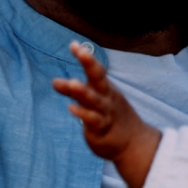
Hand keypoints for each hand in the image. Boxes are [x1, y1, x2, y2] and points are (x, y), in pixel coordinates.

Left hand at [51, 42, 160, 187]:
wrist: (133, 143)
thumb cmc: (109, 116)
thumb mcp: (91, 101)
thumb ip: (72, 92)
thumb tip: (54, 82)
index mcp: (104, 88)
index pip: (95, 70)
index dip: (86, 58)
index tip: (73, 45)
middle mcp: (106, 97)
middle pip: (99, 79)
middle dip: (90, 64)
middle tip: (81, 52)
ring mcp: (106, 113)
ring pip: (95, 100)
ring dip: (84, 92)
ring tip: (73, 83)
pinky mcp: (102, 129)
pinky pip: (93, 120)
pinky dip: (83, 114)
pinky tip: (71, 108)